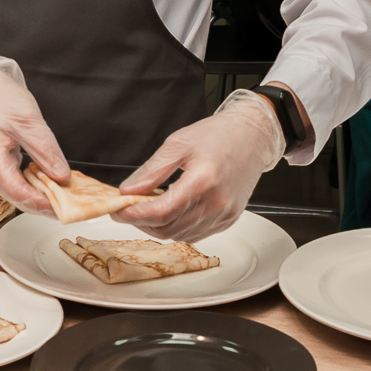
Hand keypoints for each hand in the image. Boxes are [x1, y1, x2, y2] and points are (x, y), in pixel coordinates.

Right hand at [0, 57, 69, 213]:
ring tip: (67, 194)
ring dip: (42, 197)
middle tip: (75, 203)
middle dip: (46, 204)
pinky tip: (51, 184)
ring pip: (17, 196)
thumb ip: (45, 150)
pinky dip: (34, 188)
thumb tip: (62, 177)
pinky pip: (15, 187)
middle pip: (18, 199)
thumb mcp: (29, 120)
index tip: (68, 206)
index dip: (44, 203)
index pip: (19, 192)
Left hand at [114, 94, 285, 242]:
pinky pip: (196, 234)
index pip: (161, 212)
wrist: (252, 136)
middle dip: (142, 222)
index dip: (134, 215)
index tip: (118, 210)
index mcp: (202, 181)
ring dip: (159, 226)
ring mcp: (224, 214)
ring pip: (180, 235)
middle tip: (129, 208)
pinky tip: (171, 211)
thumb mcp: (178, 143)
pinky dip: (177, 228)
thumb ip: (151, 170)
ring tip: (150, 207)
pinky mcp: (228, 219)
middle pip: (168, 228)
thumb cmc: (219, 135)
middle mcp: (216, 202)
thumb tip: (128, 190)